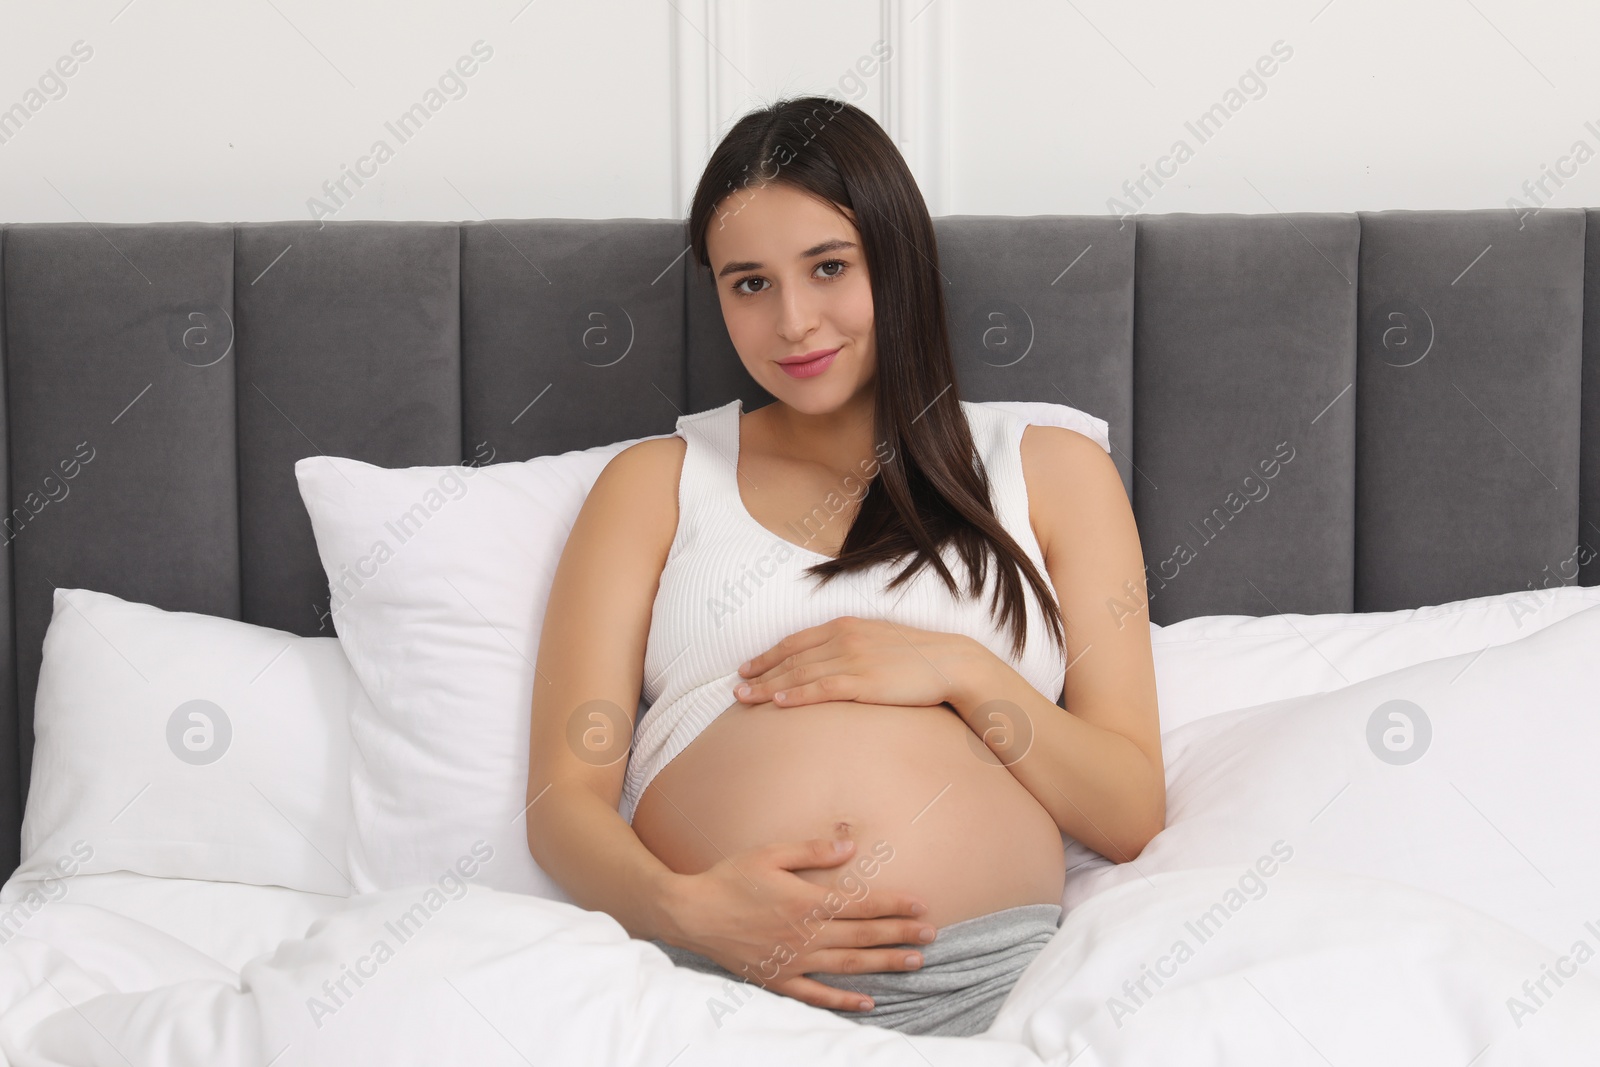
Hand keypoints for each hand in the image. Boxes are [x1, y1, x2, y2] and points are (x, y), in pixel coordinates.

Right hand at [659, 838, 936, 1012]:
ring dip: (884, 964)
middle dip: (901, 934)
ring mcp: (794, 960)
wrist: (692, 914)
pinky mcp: (779, 978)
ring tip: (914, 963)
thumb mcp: (770, 854)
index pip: (862, 904)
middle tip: (932, 936)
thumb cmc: (730, 878)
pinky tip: (868, 1003)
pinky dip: (844, 1001)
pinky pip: (817, 995)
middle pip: (863, 936)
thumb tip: (851, 846)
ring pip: (849, 965)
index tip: (922, 905)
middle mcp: (806, 934)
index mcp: (807, 901)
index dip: (895, 905)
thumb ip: (813, 851)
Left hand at [732, 615, 978, 708]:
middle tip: (736, 688)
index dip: (767, 655)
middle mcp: (844, 638)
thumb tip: (828, 659)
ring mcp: (853, 659)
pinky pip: (822, 689)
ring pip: (800, 674)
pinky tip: (777, 703)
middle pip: (791, 658)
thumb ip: (850, 645)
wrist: (950, 662)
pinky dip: (796, 695)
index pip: (795, 641)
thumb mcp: (876, 639)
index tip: (747, 668)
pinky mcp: (865, 682)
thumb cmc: (915, 656)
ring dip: (768, 687)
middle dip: (760, 673)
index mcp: (845, 625)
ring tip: (745, 699)